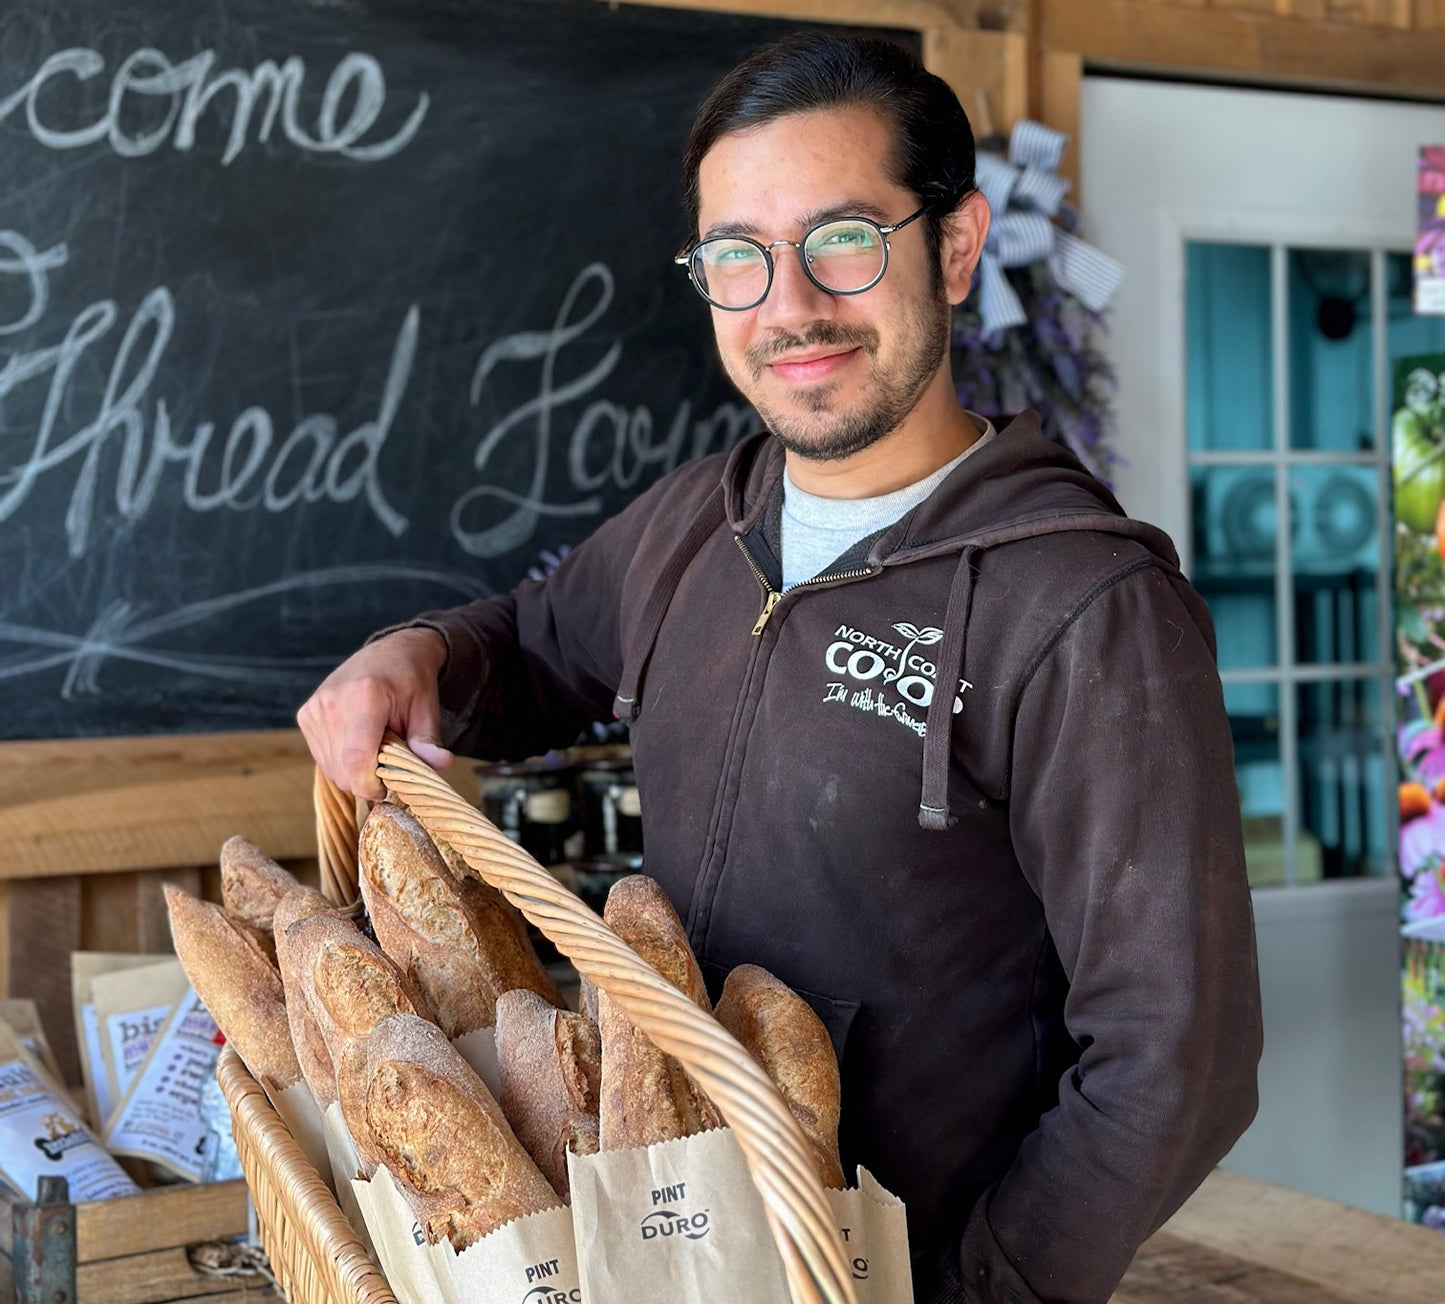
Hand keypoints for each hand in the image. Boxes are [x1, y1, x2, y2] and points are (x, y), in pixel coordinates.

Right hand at [297, 627, 452, 799]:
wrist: (389, 652)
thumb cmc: (411, 681)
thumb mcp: (426, 709)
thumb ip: (428, 741)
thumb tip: (444, 765)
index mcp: (364, 696)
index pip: (357, 759)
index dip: (371, 785)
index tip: (388, 788)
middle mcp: (332, 702)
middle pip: (343, 770)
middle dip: (368, 780)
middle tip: (390, 763)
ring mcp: (315, 709)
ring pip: (332, 769)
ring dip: (355, 771)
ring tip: (375, 747)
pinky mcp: (306, 715)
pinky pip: (323, 757)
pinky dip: (342, 761)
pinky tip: (360, 742)